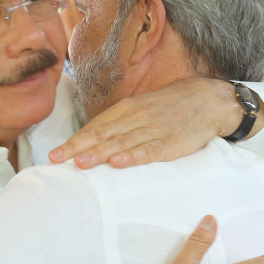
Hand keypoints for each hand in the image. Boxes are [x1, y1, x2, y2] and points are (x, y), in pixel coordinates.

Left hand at [50, 79, 263, 168]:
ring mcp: (153, 131)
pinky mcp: (170, 144)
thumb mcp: (142, 107)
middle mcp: (136, 118)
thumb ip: (120, 122)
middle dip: (77, 147)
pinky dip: (132, 157)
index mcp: (127, 108)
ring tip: (79, 163)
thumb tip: (95, 138)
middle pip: (102, 135)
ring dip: (99, 154)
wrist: (209, 100)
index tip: (55, 154)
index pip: (96, 127)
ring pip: (121, 144)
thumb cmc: (172, 105)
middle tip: (56, 159)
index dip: (74, 140)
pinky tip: (118, 163)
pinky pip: (148, 151)